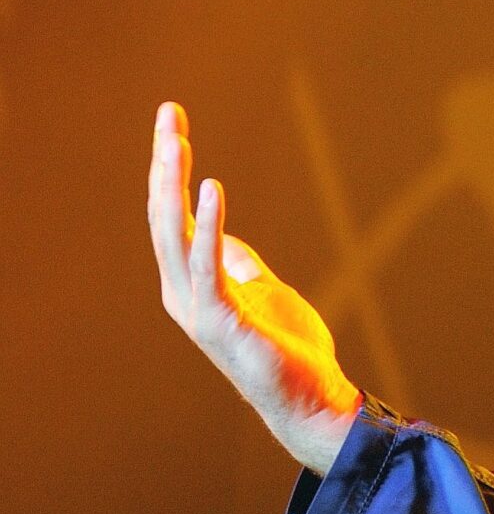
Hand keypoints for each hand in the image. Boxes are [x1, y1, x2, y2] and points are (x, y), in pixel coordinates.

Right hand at [148, 102, 357, 473]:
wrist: (309, 399)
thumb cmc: (285, 348)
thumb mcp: (261, 291)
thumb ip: (238, 264)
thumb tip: (225, 236)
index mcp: (190, 282)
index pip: (172, 214)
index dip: (170, 169)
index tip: (173, 123)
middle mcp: (181, 292)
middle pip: (163, 215)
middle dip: (164, 163)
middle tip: (167, 114)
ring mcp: (196, 307)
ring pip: (173, 234)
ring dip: (172, 184)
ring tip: (174, 140)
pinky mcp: (221, 320)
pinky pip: (209, 265)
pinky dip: (208, 226)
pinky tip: (211, 188)